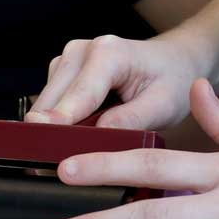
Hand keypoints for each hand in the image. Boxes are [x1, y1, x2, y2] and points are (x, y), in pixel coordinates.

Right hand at [28, 33, 201, 131]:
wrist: (174, 61)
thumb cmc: (171, 80)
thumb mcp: (163, 105)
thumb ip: (130, 120)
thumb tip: (98, 136)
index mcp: (109, 53)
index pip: (78, 95)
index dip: (60, 122)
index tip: (44, 144)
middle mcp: (82, 50)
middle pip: (52, 100)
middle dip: (55, 132)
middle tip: (65, 167)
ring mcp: (69, 59)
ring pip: (46, 104)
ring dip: (56, 128)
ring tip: (81, 148)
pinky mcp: (63, 71)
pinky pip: (50, 104)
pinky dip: (60, 122)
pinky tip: (81, 132)